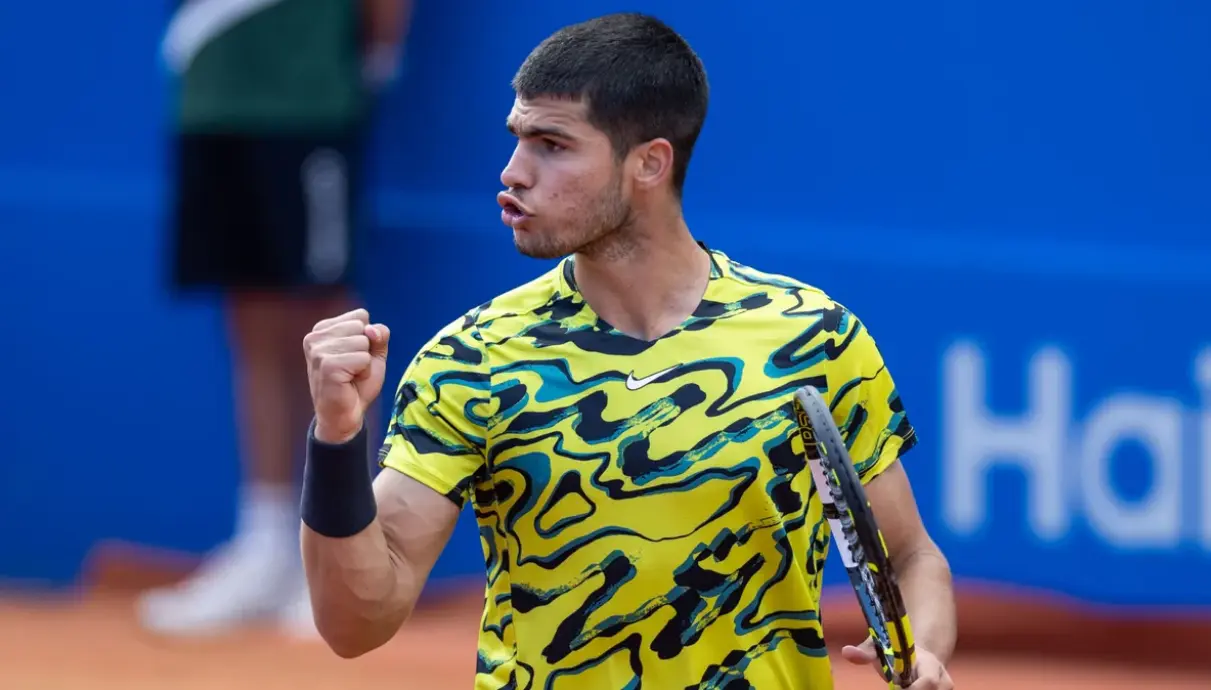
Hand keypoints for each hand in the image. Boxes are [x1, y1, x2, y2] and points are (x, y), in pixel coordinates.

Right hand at [303, 309, 390, 443]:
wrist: (344, 415)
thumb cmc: (357, 383)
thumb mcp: (373, 353)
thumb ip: (378, 335)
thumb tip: (372, 329)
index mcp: (323, 329)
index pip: (361, 316)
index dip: (367, 338)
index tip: (354, 356)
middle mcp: (315, 336)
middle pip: (362, 326)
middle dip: (366, 349)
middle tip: (352, 368)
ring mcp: (318, 350)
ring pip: (363, 341)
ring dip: (364, 362)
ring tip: (350, 375)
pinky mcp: (326, 365)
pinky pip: (362, 358)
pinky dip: (363, 371)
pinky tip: (349, 381)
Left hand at [842, 636, 953, 688]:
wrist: (920, 657)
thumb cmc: (898, 652)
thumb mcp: (881, 648)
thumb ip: (865, 652)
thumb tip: (845, 652)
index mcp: (931, 665)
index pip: (929, 682)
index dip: (912, 689)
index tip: (895, 687)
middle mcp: (944, 681)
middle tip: (894, 687)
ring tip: (897, 687)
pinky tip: (900, 689)